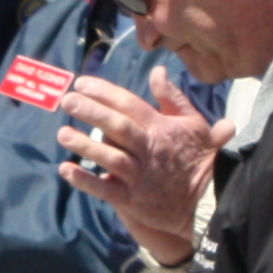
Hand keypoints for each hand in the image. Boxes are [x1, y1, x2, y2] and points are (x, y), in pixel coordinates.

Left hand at [57, 75, 221, 264]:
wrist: (210, 202)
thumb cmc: (199, 159)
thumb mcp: (193, 124)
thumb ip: (172, 98)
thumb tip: (156, 71)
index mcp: (162, 129)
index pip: (129, 105)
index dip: (104, 92)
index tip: (82, 83)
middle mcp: (149, 150)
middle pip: (117, 127)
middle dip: (91, 112)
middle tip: (67, 101)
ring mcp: (140, 176)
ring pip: (110, 157)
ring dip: (85, 145)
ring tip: (62, 134)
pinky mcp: (134, 200)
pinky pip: (106, 190)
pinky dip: (85, 181)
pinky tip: (66, 169)